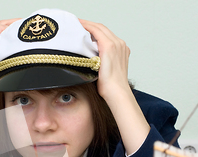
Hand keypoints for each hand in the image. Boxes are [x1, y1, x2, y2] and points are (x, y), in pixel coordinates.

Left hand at [79, 19, 149, 155]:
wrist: (116, 93)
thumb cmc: (111, 88)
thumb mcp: (105, 72)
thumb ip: (99, 63)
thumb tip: (85, 62)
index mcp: (121, 50)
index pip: (105, 35)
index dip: (93, 30)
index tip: (82, 29)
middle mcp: (120, 44)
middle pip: (102, 29)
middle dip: (89, 25)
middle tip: (77, 23)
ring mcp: (116, 44)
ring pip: (99, 28)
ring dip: (86, 24)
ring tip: (76, 24)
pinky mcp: (109, 46)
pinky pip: (96, 31)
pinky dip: (87, 26)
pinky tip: (78, 26)